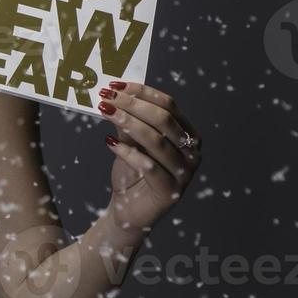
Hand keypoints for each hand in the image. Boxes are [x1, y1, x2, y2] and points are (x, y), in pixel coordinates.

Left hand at [99, 81, 201, 233]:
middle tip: (106, 97)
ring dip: (128, 123)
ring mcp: (184, 174)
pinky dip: (127, 152)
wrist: (129, 211)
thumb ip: (128, 124)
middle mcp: (192, 153)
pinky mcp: (170, 192)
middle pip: (164, 120)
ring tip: (105, 112)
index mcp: (188, 136)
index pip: (169, 106)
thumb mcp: (130, 144)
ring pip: (157, 141)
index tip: (115, 85)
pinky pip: (149, 166)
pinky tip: (109, 142)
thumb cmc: (133, 174)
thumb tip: (114, 97)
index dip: (143, 92)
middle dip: (133, 105)